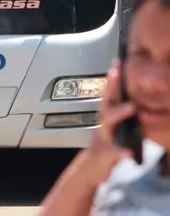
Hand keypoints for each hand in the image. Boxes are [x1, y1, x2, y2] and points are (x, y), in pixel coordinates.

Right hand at [79, 60, 137, 181]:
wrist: (91, 167)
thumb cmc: (107, 144)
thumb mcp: (115, 127)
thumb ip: (123, 115)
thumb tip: (138, 99)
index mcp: (106, 116)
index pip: (110, 93)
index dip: (113, 78)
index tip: (117, 62)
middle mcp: (103, 123)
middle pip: (106, 101)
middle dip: (111, 87)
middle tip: (117, 72)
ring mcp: (102, 137)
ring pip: (107, 123)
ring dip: (118, 113)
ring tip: (132, 107)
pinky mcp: (104, 154)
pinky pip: (112, 152)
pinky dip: (119, 152)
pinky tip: (127, 153)